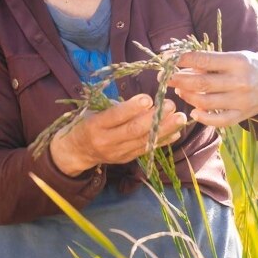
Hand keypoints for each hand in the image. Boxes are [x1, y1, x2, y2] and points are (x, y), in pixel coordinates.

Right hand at [49, 94, 186, 175]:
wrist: (77, 151)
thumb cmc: (88, 122)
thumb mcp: (93, 110)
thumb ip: (115, 106)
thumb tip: (144, 102)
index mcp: (95, 125)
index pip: (115, 116)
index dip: (132, 108)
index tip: (149, 98)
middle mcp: (106, 141)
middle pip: (133, 130)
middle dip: (155, 118)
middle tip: (171, 105)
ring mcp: (118, 152)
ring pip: (143, 142)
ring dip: (164, 130)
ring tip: (180, 118)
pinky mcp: (126, 159)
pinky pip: (146, 150)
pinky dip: (162, 141)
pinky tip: (176, 132)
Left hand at [167, 50, 257, 127]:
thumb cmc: (246, 66)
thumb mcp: (231, 57)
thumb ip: (208, 63)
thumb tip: (178, 67)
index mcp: (237, 61)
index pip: (203, 60)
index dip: (182, 60)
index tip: (166, 60)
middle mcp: (240, 81)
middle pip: (201, 83)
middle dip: (178, 80)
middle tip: (164, 78)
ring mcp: (241, 100)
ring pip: (206, 102)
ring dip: (187, 96)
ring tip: (180, 90)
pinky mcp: (242, 115)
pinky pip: (218, 121)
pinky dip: (203, 118)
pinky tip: (194, 111)